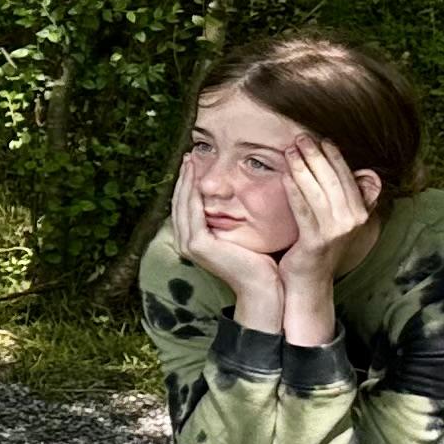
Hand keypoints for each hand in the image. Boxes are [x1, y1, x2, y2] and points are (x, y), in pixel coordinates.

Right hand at [175, 152, 282, 322]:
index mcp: (194, 241)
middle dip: (183, 178)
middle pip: (179, 202)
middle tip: (188, 155)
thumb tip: (233, 201)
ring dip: (185, 179)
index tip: (194, 163)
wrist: (263, 287)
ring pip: (183, 203)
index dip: (187, 184)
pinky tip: (198, 176)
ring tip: (190, 160)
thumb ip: (230, 221)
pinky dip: (194, 190)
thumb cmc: (259, 263)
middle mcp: (185, 242)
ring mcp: (189, 244)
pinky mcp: (197, 244)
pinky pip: (193, 210)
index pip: (186, 207)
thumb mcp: (240, 236)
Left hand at [277, 135, 376, 287]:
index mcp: (361, 212)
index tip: (320, 138)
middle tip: (301, 137)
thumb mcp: (338, 219)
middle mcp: (353, 221)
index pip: (347, 176)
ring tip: (290, 150)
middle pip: (334, 180)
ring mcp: (337, 232)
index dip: (334, 156)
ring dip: (304, 168)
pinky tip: (285, 176)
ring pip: (319, 192)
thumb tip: (365, 172)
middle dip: (317, 155)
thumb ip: (347, 197)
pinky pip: (304, 210)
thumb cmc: (319, 245)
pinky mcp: (317, 241)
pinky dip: (295, 191)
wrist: (309, 280)